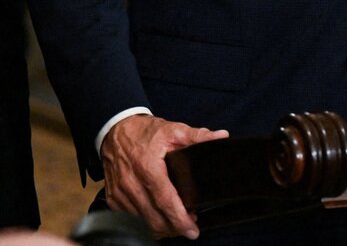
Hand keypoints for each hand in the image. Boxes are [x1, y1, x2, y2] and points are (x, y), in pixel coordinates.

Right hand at [100, 114, 227, 238]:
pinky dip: (146, 221)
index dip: (180, 218)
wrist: (115, 132)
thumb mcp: (173, 130)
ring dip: (160, 227)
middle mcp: (131, 183)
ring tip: (177, 222)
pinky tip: (159, 217)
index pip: (165, 200)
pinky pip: (130, 217)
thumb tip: (221, 136)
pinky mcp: (113, 198)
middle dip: (173, 228)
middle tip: (190, 227)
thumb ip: (197, 136)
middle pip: (154, 217)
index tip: (192, 229)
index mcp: (148, 167)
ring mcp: (120, 193)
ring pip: (142, 221)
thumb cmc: (145, 132)